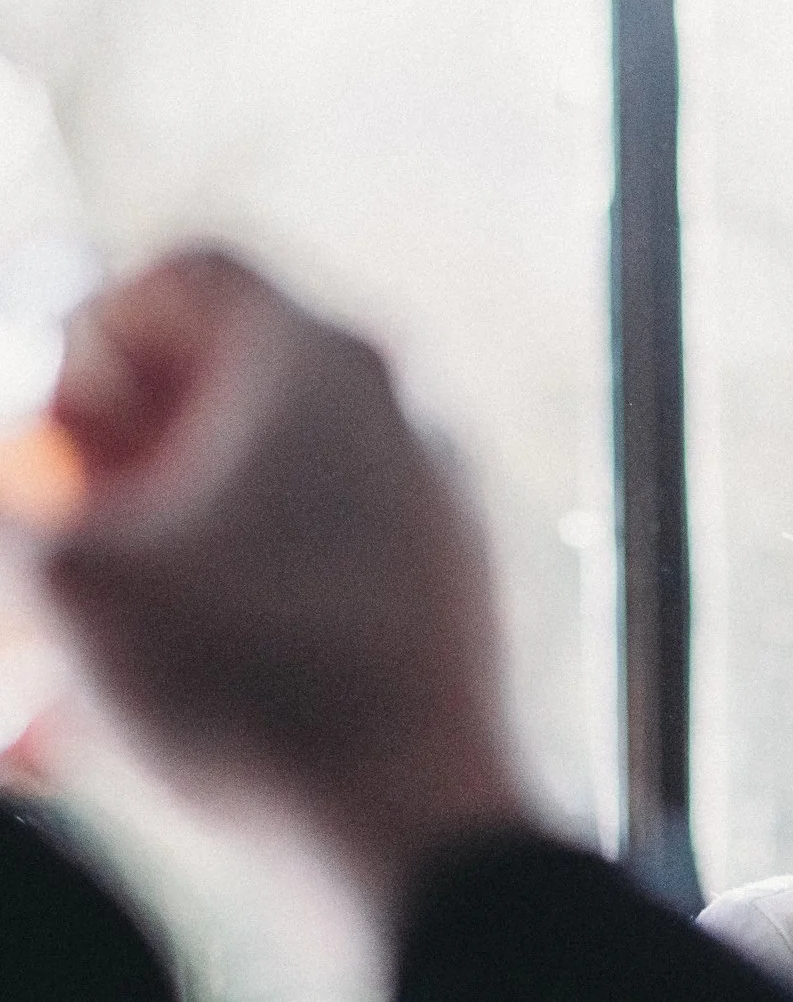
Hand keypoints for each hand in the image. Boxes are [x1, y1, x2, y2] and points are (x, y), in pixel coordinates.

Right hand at [39, 249, 532, 922]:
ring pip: (247, 483)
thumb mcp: (62, 579)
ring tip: (67, 658)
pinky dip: (215, 606)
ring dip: (144, 552)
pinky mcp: (440, 577)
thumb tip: (21, 491)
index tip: (45, 447)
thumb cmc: (242, 688)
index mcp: (318, 357)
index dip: (84, 344)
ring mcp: (430, 488)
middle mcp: (393, 401)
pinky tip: (135, 708)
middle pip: (213, 378)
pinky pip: (301, 557)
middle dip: (104, 464)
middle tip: (54, 550)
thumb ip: (8, 495)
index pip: (184, 271)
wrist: (410, 832)